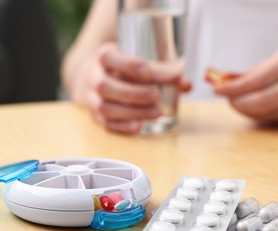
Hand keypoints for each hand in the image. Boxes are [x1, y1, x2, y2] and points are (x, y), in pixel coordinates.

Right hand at [70, 42, 189, 133]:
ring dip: (132, 112)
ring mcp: (91, 98)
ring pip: (105, 107)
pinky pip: (106, 123)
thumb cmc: (119, 67)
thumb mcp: (134, 59)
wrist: (90, 77)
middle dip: (133, 93)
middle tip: (157, 96)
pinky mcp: (95, 115)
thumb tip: (186, 84)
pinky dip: (123, 127)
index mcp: (103, 56)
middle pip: (106, 86)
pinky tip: (139, 127)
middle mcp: (93, 77)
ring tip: (156, 113)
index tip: (148, 73)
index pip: (109, 58)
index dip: (128, 65)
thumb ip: (161, 70)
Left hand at [213, 48, 277, 122]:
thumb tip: (221, 78)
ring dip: (244, 110)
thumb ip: (245, 73)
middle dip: (238, 103)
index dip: (234, 88)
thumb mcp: (269, 63)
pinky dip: (254, 114)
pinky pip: (271, 118)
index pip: (256, 81)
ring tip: (237, 101)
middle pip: (261, 101)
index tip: (217, 90)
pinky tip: (249, 107)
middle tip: (228, 99)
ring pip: (265, 113)